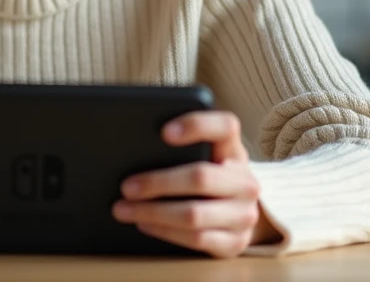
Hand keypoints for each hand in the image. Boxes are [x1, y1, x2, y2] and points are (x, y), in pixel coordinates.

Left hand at [112, 111, 280, 257]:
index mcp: (234, 151)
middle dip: (157, 182)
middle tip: (126, 186)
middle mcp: (245, 182)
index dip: (197, 125)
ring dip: (153, 212)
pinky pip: (195, 239)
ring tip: (124, 209)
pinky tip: (145, 224)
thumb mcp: (205, 157)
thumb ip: (182, 149)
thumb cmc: (210, 177)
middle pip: (201, 177)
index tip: (163, 132)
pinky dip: (165, 231)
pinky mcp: (235, 243)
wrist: (240, 213)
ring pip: (194, 214)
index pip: (226, 127)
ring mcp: (244, 214)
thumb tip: (134, 150)